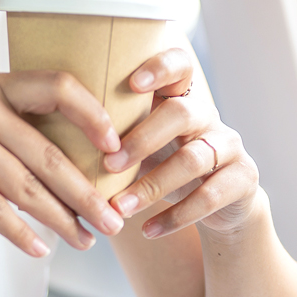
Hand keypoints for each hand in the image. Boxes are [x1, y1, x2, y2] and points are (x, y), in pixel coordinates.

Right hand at [0, 72, 127, 257]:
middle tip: (114, 221)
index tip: (116, 149)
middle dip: (88, 193)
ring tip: (85, 242)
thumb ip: (3, 122)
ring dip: (62, 219)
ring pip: (27, 186)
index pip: (59, 86)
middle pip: (50, 152)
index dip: (94, 116)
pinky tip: (39, 250)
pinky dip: (20, 232)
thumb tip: (60, 161)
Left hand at [102, 47, 260, 238]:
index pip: (179, 66)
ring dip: (151, 187)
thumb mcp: (141, 147)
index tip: (132, 82)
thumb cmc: (165, 165)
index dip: (160, 67)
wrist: (220, 203)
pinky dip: (175, 216)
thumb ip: (112, 137)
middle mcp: (208, 116)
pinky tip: (147, 230)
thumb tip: (53, 142)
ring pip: (193, 160)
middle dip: (142, 139)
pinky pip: (210, 197)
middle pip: (181, 114)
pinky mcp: (244, 179)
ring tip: (119, 208)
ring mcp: (229, 146)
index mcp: (180, 97)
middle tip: (108, 164)